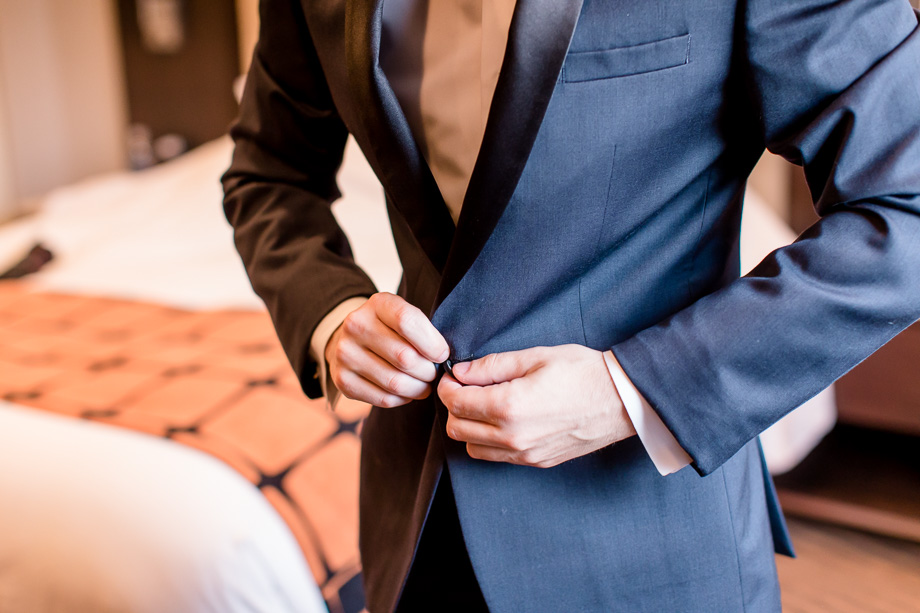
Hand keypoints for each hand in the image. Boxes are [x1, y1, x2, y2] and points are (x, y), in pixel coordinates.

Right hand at [325, 292, 448, 407]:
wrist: (351, 339)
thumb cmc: (390, 329)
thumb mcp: (405, 315)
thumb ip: (423, 329)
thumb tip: (442, 357)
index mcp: (377, 304)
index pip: (407, 321)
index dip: (432, 343)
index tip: (442, 355)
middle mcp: (355, 326)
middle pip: (405, 357)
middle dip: (428, 371)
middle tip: (432, 373)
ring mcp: (345, 354)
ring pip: (396, 382)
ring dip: (418, 389)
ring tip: (423, 385)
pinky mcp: (342, 380)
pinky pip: (384, 398)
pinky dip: (402, 399)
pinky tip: (406, 391)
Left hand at [437, 345, 635, 467]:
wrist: (622, 400)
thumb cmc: (583, 373)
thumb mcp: (535, 357)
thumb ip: (492, 366)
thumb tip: (461, 371)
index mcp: (509, 407)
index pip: (455, 403)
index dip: (447, 387)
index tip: (453, 377)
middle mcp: (513, 437)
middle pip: (457, 429)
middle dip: (454, 407)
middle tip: (467, 388)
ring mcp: (525, 454)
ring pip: (473, 448)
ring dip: (470, 428)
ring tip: (485, 405)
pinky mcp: (537, 462)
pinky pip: (497, 458)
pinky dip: (490, 442)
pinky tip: (504, 421)